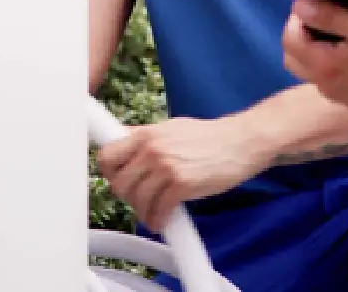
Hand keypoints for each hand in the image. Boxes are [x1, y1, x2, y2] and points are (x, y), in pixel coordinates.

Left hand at [96, 117, 261, 231]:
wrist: (240, 142)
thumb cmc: (209, 137)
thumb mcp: (172, 127)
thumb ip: (147, 137)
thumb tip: (123, 142)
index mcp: (147, 133)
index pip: (107, 155)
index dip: (110, 173)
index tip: (118, 179)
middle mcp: (152, 148)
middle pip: (119, 183)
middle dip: (128, 196)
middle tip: (140, 198)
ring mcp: (166, 166)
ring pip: (136, 201)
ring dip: (144, 212)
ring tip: (154, 211)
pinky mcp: (181, 185)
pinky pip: (157, 212)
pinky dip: (158, 220)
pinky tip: (164, 218)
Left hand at [282, 0, 347, 109]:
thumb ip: (329, 17)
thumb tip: (299, 6)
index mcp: (325, 68)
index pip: (290, 40)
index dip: (297, 17)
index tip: (313, 4)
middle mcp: (328, 88)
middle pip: (294, 58)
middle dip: (300, 34)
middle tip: (321, 17)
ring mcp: (343, 97)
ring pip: (312, 71)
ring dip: (315, 50)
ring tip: (338, 32)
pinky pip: (332, 80)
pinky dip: (332, 64)